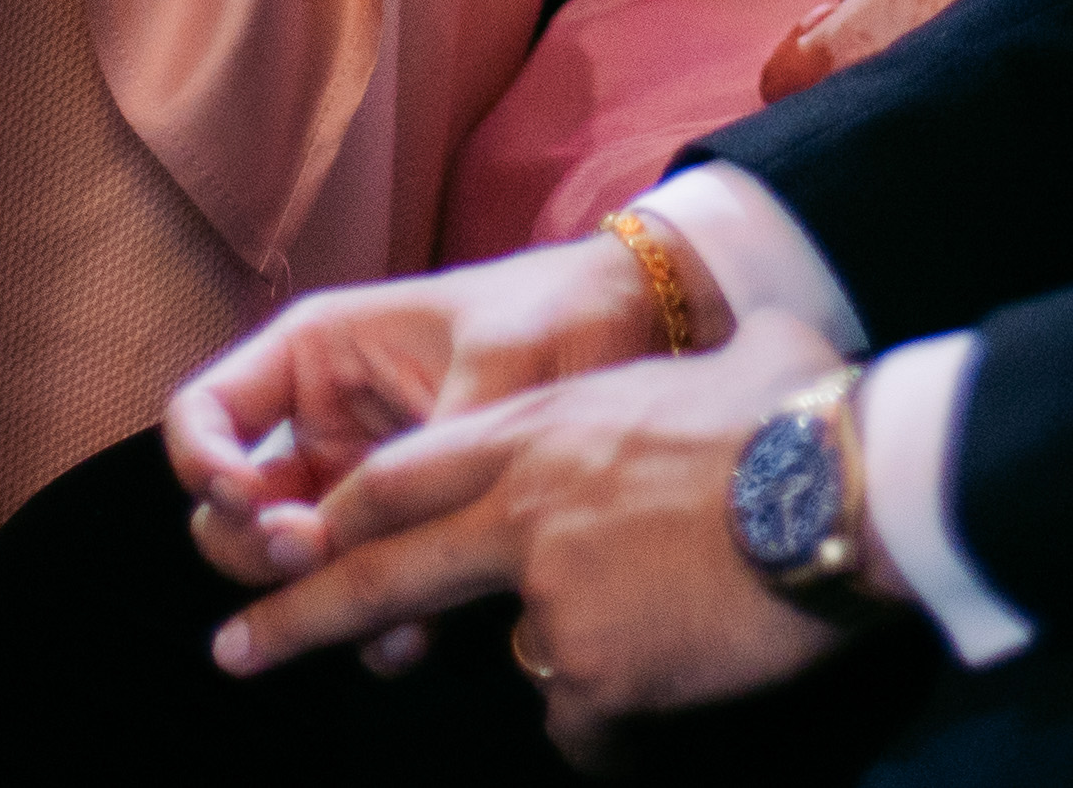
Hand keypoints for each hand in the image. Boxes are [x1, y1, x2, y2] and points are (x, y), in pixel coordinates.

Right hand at [166, 231, 681, 573]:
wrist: (643, 336)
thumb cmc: (558, 318)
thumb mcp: (487, 372)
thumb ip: (419, 461)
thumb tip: (354, 548)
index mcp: (316, 354)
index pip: (205, 413)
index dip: (203, 463)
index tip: (250, 499)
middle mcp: (322, 422)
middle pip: (232, 508)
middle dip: (257, 543)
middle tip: (309, 555)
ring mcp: (361, 483)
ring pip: (292, 561)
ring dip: (313, 594)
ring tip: (365, 610)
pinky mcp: (409, 531)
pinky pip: (362, 585)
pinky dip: (371, 618)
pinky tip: (410, 636)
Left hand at [216, 315, 875, 762]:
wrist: (841, 485)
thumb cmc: (800, 408)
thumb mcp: (718, 363)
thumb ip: (679, 387)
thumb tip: (744, 353)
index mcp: (536, 431)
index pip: (403, 477)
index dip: (348, 516)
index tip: (300, 541)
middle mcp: (519, 511)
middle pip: (379, 570)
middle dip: (293, 615)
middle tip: (231, 651)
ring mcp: (544, 595)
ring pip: (530, 658)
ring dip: (592, 661)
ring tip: (681, 625)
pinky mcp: (585, 670)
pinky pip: (588, 719)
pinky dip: (627, 712)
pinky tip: (689, 665)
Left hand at [761, 0, 974, 99]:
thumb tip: (841, 7)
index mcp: (839, 48)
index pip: (778, 81)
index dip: (791, 49)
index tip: (823, 22)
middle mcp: (863, 91)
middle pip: (816, 103)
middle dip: (829, 71)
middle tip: (864, 31)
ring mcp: (899, 111)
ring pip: (859, 112)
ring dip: (867, 83)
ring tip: (903, 45)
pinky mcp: (936, 121)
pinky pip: (898, 118)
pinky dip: (902, 97)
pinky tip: (931, 64)